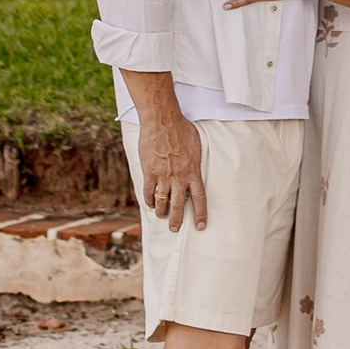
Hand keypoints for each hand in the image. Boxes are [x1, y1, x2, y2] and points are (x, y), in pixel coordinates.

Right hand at [134, 99, 206, 229]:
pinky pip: (148, 193)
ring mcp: (163, 176)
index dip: (201, 214)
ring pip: (162, 203)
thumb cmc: (181, 129)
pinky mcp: (149, 172)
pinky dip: (149, 201)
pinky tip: (150, 203)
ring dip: (162, 212)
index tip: (201, 226)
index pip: (199, 199)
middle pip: (179, 206)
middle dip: (177, 220)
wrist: (162, 121)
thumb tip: (194, 169)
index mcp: (193, 171)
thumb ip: (195, 160)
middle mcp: (179, 177)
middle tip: (175, 228)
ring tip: (162, 215)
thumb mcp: (196, 145)